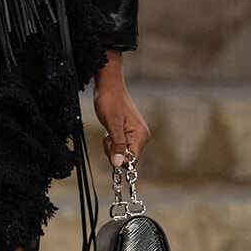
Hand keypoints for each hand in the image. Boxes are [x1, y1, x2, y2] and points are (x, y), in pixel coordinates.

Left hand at [92, 51, 149, 168]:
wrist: (109, 86)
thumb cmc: (110, 101)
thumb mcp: (112, 124)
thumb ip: (117, 145)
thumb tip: (118, 163)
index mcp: (141, 135)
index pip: (132, 160)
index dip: (119, 158)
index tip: (111, 146)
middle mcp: (142, 136)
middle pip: (127, 158)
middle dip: (113, 150)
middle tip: (108, 135)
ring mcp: (136, 134)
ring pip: (122, 152)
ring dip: (111, 145)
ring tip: (109, 130)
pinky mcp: (129, 132)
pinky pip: (120, 145)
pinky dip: (112, 141)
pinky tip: (110, 129)